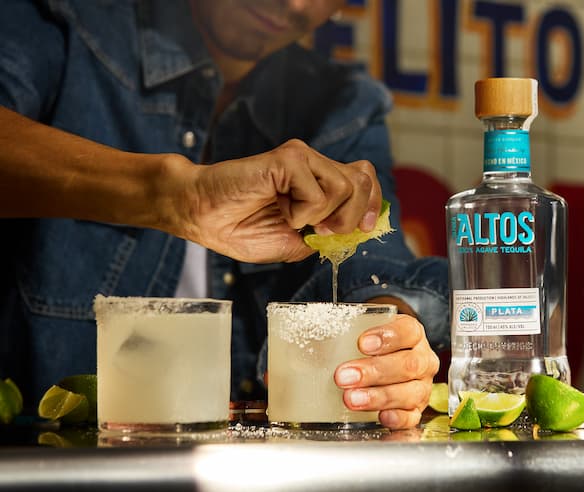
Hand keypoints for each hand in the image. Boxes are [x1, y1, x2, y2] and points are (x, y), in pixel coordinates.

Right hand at [170, 139, 381, 262]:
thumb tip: (354, 233)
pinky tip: (278, 207)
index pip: (365, 178)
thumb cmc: (239, 227)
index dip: (372, 204)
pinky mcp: (287, 158)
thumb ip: (325, 238)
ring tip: (290, 217)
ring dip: (321, 216)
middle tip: (319, 230)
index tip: (363, 229)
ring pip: (345, 187)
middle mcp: (313, 163)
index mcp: (318, 180)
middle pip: (363, 180)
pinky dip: (301, 213)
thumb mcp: (293, 244)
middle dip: (350, 216)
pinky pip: (318, 194)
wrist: (200, 216)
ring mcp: (301, 157)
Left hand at [334, 314, 439, 429]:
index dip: (387, 337)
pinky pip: (412, 416)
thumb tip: (311, 332)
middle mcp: (422, 359)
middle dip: (374, 371)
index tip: (362, 343)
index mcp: (413, 334)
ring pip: (410, 392)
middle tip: (344, 376)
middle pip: (408, 364)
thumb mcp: (364, 330)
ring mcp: (421, 386)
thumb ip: (345, 331)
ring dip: (378, 396)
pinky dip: (397, 418)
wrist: (387, 360)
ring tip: (351, 399)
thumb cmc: (373, 345)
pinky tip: (381, 416)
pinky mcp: (416, 410)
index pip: (407, 331)